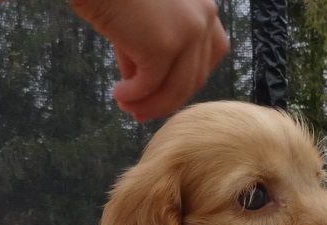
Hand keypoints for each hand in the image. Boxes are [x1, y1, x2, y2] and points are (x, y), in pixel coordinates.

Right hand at [70, 0, 229, 120]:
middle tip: (139, 113)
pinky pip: (150, 85)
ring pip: (175, 89)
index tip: (161, 95)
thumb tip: (139, 92)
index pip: (208, 57)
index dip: (185, 82)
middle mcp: (205, 20)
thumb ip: (147, 55)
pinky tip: (117, 93)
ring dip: (149, 104)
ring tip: (126, 105)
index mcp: (204, 10)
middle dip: (166, 102)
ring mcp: (188, 33)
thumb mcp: (140, 26)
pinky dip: (133, 95)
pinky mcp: (164, 45)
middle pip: (194, 79)